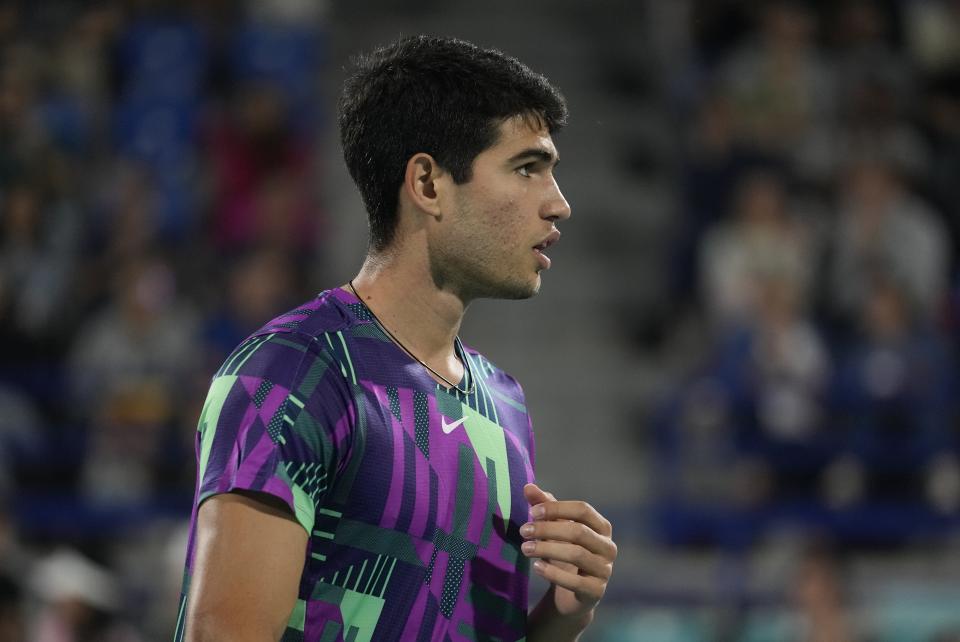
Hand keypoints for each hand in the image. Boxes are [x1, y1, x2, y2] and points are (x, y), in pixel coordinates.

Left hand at [521, 483, 616, 617]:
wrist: (570, 593)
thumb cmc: (564, 552)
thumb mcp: (554, 529)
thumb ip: (544, 507)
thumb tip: (528, 486)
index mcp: (601, 526)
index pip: (583, 510)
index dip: (557, 508)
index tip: (532, 512)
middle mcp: (608, 546)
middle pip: (578, 531)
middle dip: (548, 529)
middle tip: (524, 531)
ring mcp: (604, 569)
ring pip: (576, 554)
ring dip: (547, 549)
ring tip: (525, 548)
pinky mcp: (596, 591)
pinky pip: (575, 582)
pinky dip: (553, 573)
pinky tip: (536, 567)